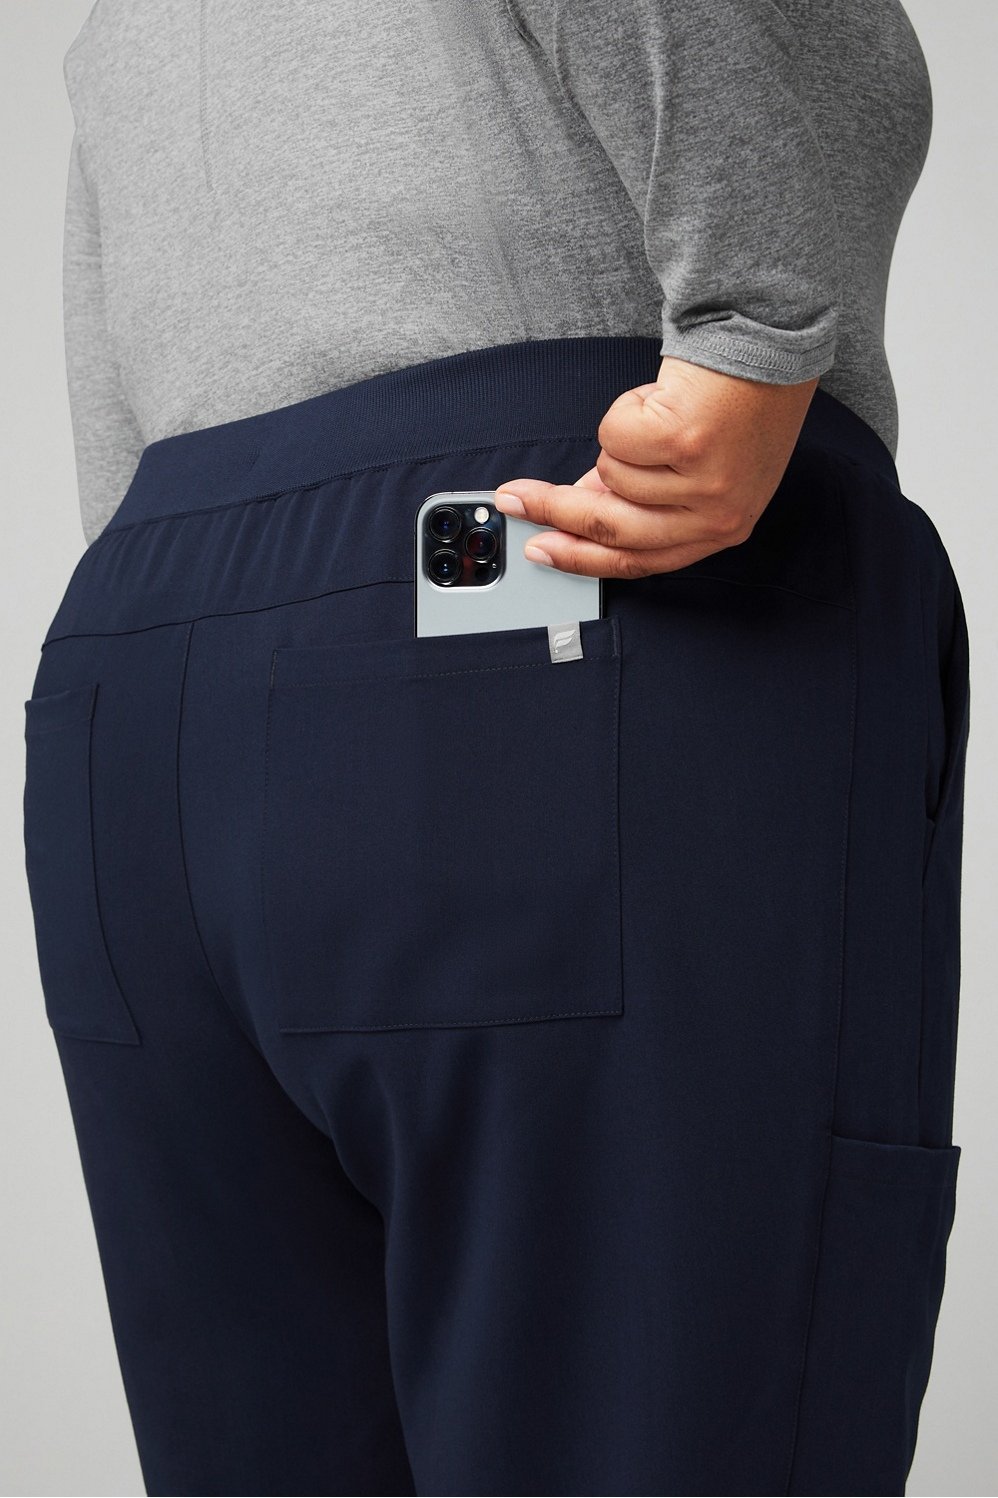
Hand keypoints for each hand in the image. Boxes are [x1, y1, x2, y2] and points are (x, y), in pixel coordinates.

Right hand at [494, 355, 818, 577]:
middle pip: (611, 528)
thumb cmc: (740, 403)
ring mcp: (703, 481)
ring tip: (658, 412)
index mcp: (721, 528)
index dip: (579, 558)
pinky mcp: (686, 440)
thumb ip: (642, 497)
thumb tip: (579, 506)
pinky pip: (616, 435)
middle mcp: (717, 514)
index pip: (638, 561)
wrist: (769, 342)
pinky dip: (626, 408)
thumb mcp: (697, 469)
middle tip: (515, 497)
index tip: (541, 548)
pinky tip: (661, 396)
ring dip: (622, 437)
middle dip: (554, 510)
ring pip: (611, 473)